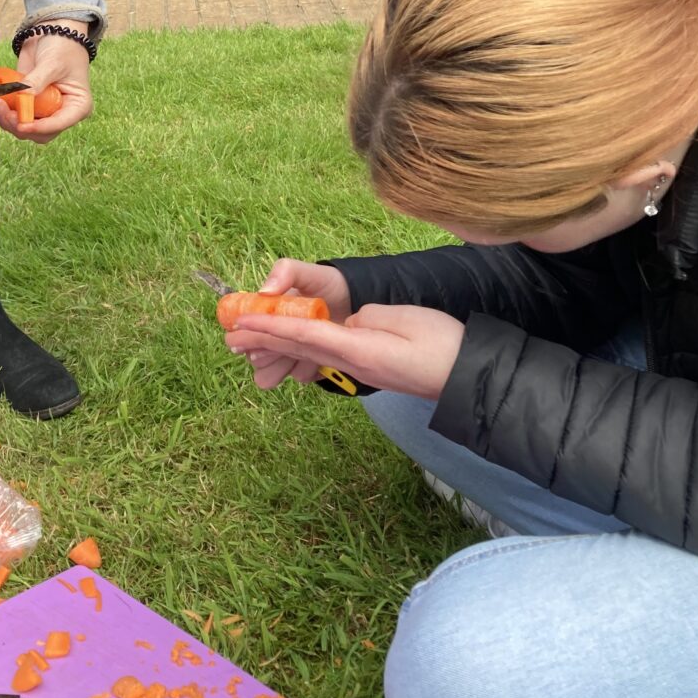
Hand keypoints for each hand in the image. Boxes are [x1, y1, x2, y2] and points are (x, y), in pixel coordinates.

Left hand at [0, 30, 92, 142]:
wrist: (53, 32)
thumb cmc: (63, 47)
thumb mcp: (52, 63)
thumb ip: (37, 81)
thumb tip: (22, 96)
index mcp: (77, 107)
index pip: (58, 125)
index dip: (39, 128)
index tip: (22, 124)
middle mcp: (61, 113)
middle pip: (40, 133)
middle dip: (21, 126)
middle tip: (5, 112)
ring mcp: (44, 110)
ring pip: (25, 128)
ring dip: (9, 120)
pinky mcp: (29, 104)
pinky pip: (15, 116)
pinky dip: (5, 113)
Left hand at [225, 297, 464, 400]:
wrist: (468, 378)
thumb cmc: (443, 346)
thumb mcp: (405, 321)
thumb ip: (368, 319)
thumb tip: (347, 325)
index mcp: (357, 348)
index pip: (303, 333)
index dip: (270, 325)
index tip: (242, 322)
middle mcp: (352, 361)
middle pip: (298, 347)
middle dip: (262, 340)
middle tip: (228, 337)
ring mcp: (359, 367)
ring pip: (308, 355)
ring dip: (276, 348)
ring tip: (248, 347)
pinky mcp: (367, 367)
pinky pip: (324, 357)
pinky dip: (300, 352)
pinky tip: (292, 353)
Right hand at [233, 259, 353, 389]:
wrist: (354, 300)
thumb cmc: (326, 284)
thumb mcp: (306, 272)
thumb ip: (285, 272)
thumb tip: (265, 291)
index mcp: (266, 314)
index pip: (245, 332)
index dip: (246, 339)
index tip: (253, 342)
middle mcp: (274, 336)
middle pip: (256, 358)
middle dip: (264, 357)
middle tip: (280, 351)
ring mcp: (291, 352)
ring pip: (272, 373)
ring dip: (280, 369)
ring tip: (299, 357)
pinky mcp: (308, 365)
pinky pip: (298, 376)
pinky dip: (305, 371)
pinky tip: (317, 361)